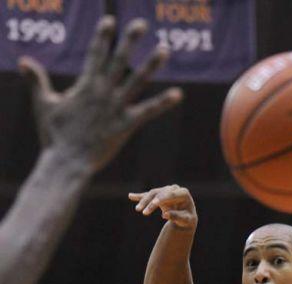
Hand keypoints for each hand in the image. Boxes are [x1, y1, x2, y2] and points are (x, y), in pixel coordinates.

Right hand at [18, 16, 182, 172]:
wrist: (67, 162)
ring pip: (137, 81)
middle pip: (119, 60)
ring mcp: (116, 108)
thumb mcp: (44, 105)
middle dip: (130, 41)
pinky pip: (148, 112)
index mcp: (85, 85)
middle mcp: (103, 92)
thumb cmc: (54, 136)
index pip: (96, 54)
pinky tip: (177, 94)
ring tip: (165, 49)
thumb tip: (23, 61)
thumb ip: (37, 81)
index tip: (110, 22)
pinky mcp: (126, 125)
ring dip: (151, 65)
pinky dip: (163, 103)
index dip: (103, 37)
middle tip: (140, 23)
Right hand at [128, 185, 197, 228]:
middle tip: (143, 212)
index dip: (162, 198)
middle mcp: (174, 189)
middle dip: (150, 202)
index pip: (171, 194)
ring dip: (144, 201)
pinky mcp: (159, 195)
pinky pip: (148, 195)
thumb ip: (176, 217)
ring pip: (152, 193)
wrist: (186, 217)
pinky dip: (140, 196)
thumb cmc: (187, 218)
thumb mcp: (186, 220)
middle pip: (160, 193)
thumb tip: (165, 215)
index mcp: (183, 193)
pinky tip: (130, 196)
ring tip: (138, 210)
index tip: (154, 204)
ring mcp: (166, 190)